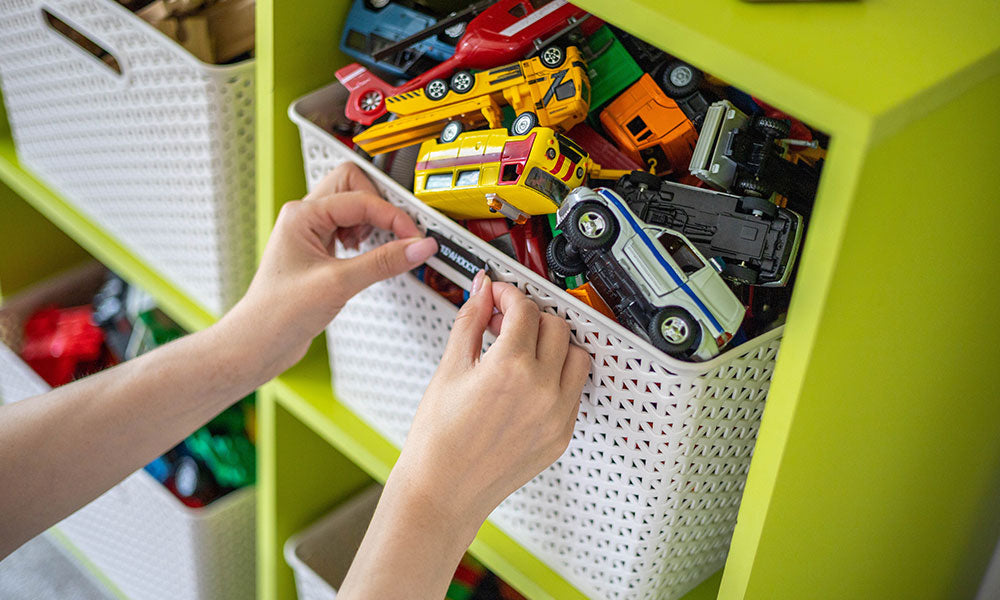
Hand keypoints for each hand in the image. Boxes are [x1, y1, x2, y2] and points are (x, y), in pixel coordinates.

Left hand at [218, 162, 437, 381]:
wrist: (258, 344)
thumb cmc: (278, 313)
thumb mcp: (338, 284)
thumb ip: (383, 263)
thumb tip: (418, 247)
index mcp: (302, 214)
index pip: (361, 199)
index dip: (392, 217)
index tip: (415, 238)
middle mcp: (305, 218)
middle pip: (354, 186)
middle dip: (380, 207)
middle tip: (399, 232)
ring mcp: (311, 234)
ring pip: (353, 207)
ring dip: (373, 223)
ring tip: (378, 248)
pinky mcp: (319, 252)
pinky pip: (350, 229)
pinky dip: (366, 239)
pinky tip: (367, 259)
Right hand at [390, 271, 590, 529]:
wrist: (442, 491)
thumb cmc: (438, 441)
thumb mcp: (449, 369)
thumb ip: (471, 322)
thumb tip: (482, 292)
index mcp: (511, 368)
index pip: (526, 309)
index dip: (509, 294)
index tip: (499, 296)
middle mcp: (542, 390)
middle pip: (556, 326)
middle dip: (532, 316)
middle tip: (506, 322)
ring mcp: (557, 415)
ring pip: (577, 356)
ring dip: (555, 344)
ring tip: (525, 349)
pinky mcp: (562, 435)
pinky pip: (575, 391)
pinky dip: (559, 376)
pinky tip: (531, 379)